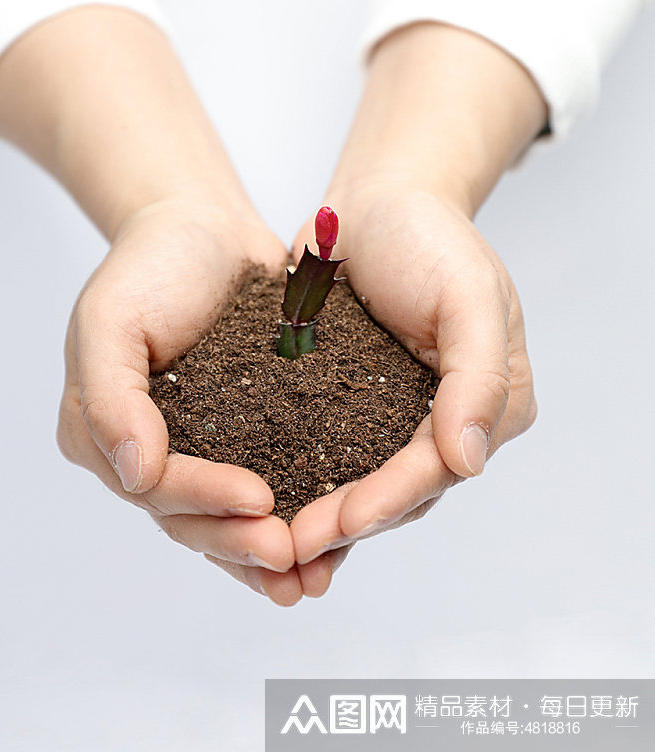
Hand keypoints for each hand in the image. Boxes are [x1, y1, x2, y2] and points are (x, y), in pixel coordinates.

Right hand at [55, 196, 349, 603]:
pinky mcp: (245, 438)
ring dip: (267, 554)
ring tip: (313, 577)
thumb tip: (134, 474)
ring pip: (228, 520)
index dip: (204, 499)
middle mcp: (145, 455)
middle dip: (240, 542)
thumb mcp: (111, 316)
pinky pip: (269, 488)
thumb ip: (112, 396)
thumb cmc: (150, 263)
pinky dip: (295, 517)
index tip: (260, 501)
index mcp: (102, 434)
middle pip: (191, 518)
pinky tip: (331, 546)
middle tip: (290, 557)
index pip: (153, 485)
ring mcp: (197, 451)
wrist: (201, 226)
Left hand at [290, 183, 537, 565]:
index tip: (344, 522)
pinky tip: (260, 510)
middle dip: (347, 522)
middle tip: (291, 547)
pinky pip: (326, 457)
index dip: (391, 499)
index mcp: (491, 402)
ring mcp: (395, 419)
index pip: (438, 466)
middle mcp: (446, 422)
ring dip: (320, 520)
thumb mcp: (469, 294)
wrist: (376, 202)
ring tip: (271, 548)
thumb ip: (478, 375)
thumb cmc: (430, 236)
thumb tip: (470, 460)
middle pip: (399, 490)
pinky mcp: (349, 409)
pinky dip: (299, 486)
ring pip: (360, 486)